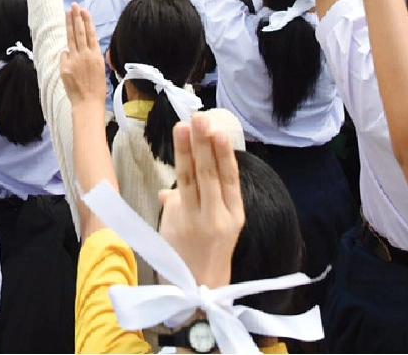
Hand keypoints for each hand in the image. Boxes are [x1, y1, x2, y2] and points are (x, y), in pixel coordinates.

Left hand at [59, 4, 107, 107]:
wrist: (88, 102)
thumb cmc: (96, 88)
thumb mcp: (99, 68)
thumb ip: (90, 56)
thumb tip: (80, 48)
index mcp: (96, 55)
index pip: (90, 34)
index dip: (87, 21)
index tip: (84, 10)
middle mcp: (85, 55)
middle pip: (80, 32)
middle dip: (77, 17)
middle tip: (74, 5)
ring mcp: (74, 60)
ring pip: (71, 38)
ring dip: (70, 24)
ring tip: (68, 12)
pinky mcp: (65, 67)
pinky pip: (64, 56)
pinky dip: (66, 55)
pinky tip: (68, 57)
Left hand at [157, 116, 244, 289]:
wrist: (199, 290)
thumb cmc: (207, 251)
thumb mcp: (216, 223)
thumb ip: (200, 197)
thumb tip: (175, 185)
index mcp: (234, 213)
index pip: (230, 177)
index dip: (224, 152)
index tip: (218, 129)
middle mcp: (218, 217)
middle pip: (210, 174)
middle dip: (203, 144)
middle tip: (199, 118)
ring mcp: (197, 222)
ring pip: (190, 180)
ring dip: (186, 151)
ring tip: (183, 127)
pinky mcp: (177, 228)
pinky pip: (175, 198)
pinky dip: (172, 180)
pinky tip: (172, 159)